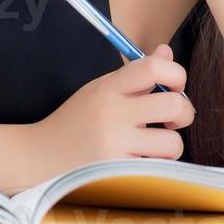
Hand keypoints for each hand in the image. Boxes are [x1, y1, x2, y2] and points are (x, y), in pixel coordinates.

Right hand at [26, 44, 194, 176]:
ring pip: (172, 143)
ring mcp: (114, 145)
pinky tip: (143, 161)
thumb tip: (166, 51)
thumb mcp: (100, 89)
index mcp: (109, 88)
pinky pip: (157, 168)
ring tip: (156, 145)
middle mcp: (112, 114)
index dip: (176, 73)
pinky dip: (157, 166)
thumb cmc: (75, 121)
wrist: (39, 157)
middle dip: (185, 112)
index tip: (175, 87)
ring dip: (171, 145)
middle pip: (174, 104)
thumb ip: (135, 74)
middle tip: (174, 120)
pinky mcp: (115, 173)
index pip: (154, 67)